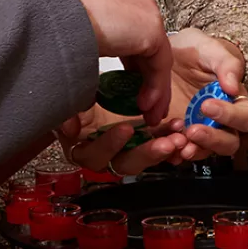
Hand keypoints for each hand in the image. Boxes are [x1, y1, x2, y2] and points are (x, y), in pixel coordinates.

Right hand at [53, 0, 171, 124]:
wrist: (42, 12)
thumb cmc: (42, 19)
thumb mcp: (67, 38)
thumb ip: (80, 59)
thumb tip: (78, 99)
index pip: (130, 28)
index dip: (130, 61)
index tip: (126, 86)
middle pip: (147, 42)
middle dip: (144, 76)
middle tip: (140, 103)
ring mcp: (145, 7)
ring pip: (156, 54)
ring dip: (152, 87)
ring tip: (147, 113)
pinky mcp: (150, 26)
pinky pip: (160, 62)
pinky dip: (155, 86)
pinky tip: (144, 106)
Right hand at [58, 108, 189, 174]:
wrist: (91, 84)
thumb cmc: (75, 95)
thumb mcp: (69, 101)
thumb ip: (67, 114)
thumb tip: (69, 129)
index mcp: (83, 148)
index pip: (94, 156)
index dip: (109, 146)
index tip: (126, 129)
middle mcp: (106, 155)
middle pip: (126, 164)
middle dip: (147, 154)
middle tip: (166, 143)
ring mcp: (127, 149)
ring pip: (146, 156)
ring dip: (164, 147)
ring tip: (178, 137)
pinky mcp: (144, 140)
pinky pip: (159, 144)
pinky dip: (170, 136)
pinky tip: (179, 129)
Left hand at [166, 28, 247, 158]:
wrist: (163, 56)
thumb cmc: (193, 51)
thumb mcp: (209, 49)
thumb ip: (226, 63)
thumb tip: (233, 86)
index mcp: (234, 101)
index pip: (245, 117)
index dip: (231, 116)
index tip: (207, 105)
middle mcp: (220, 121)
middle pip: (229, 143)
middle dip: (212, 140)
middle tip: (193, 130)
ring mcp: (198, 130)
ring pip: (204, 151)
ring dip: (193, 150)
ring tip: (176, 142)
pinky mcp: (175, 135)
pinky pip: (177, 151)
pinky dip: (171, 152)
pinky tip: (162, 145)